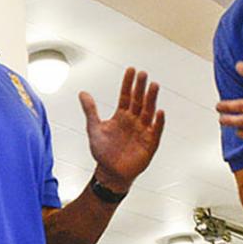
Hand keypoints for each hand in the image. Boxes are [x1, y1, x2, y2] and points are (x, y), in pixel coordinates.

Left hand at [80, 67, 165, 193]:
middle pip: (139, 101)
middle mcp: (134, 121)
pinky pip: (156, 130)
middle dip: (141, 87)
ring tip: (153, 86)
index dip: (128, 83)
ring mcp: (143, 131)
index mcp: (122, 116)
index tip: (131, 70)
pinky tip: (160, 112)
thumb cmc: (103, 152)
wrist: (109, 173)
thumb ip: (90, 110)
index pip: (126, 95)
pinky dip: (158, 122)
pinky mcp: (149, 143)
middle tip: (143, 74)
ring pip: (148, 112)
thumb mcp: (94, 128)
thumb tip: (82, 93)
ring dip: (151, 99)